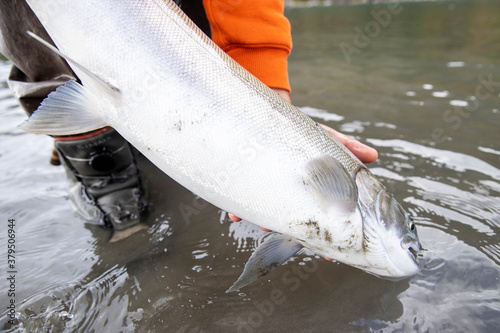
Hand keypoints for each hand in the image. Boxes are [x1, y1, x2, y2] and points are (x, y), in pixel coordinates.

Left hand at [229, 91, 378, 261]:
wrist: (268, 117)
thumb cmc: (301, 133)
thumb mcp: (325, 138)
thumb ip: (347, 147)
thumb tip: (373, 156)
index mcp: (312, 186)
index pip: (322, 211)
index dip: (325, 231)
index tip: (327, 254)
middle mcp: (291, 191)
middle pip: (294, 216)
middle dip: (295, 230)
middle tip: (297, 240)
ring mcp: (270, 188)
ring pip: (269, 212)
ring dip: (268, 221)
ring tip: (267, 227)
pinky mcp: (249, 183)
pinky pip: (242, 199)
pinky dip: (238, 209)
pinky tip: (236, 215)